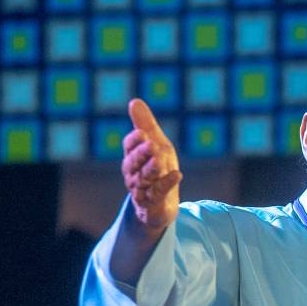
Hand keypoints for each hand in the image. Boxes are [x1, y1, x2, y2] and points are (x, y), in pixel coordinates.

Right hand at [122, 98, 182, 230]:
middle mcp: (133, 173)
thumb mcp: (156, 144)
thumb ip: (146, 125)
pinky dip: (166, 183)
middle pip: (132, 163)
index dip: (134, 141)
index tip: (142, 133)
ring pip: (142, 179)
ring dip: (151, 169)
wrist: (161, 204)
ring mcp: (141, 189)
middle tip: (150, 144)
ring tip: (159, 160)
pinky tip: (177, 174)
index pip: (129, 146)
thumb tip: (134, 101)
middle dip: (141, 154)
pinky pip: (157, 193)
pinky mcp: (151, 203)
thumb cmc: (158, 169)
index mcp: (133, 157)